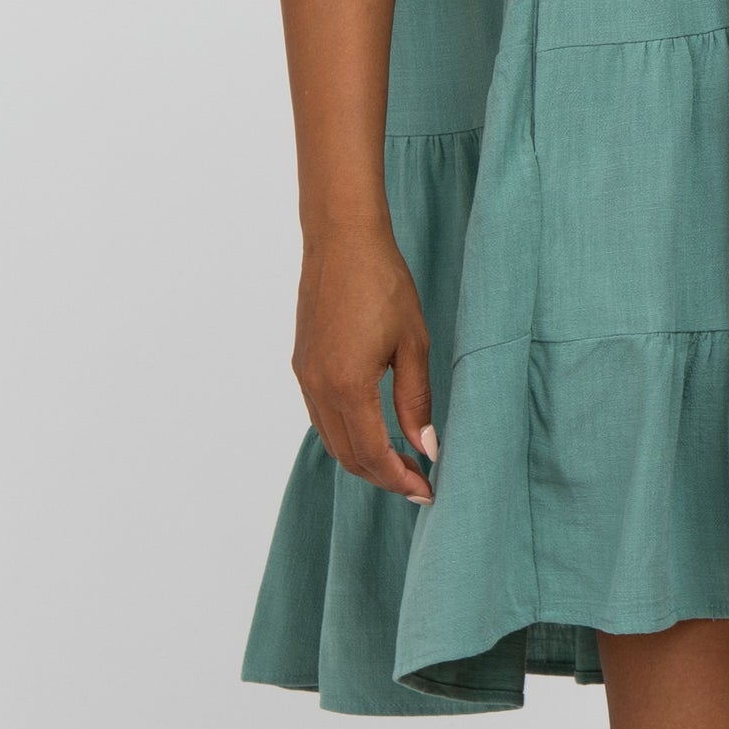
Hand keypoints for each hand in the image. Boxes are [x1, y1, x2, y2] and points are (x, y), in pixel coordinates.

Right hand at [291, 223, 437, 503]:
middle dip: (383, 477)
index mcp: (347, 387)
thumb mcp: (413, 342)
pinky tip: (370, 428)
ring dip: (363, 459)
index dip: (400, 480)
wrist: (342, 238)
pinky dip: (345, 435)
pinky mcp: (302, 363)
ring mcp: (305, 377)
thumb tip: (425, 448)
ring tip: (399, 461)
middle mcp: (318, 388)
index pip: (373, 455)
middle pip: (348, 456)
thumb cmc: (383, 282)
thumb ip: (416, 400)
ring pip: (331, 439)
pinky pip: (320, 417)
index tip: (427, 490)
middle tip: (418, 482)